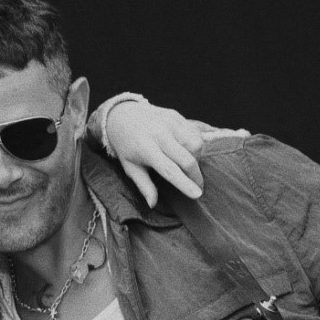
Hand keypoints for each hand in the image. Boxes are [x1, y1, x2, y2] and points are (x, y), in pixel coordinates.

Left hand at [104, 99, 248, 207]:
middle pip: (187, 159)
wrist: (121, 115)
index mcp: (146, 150)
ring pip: (196, 143)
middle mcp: (159, 134)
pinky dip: (195, 144)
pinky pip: (194, 132)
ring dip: (196, 158)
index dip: (185, 183)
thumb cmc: (126, 146)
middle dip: (196, 176)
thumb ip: (144, 186)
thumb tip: (153, 204)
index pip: (170, 170)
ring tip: (187, 164)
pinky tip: (185, 150)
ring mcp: (169, 122)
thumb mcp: (130, 167)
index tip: (197, 194)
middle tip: (198, 186)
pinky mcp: (176, 116)